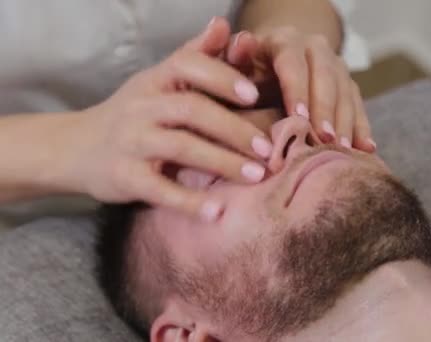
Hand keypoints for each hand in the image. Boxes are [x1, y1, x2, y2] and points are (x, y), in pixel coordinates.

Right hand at [64, 24, 273, 220]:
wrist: (76, 147)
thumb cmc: (134, 113)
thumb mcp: (159, 81)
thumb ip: (195, 56)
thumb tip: (225, 25)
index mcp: (156, 80)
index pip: (188, 66)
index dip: (222, 77)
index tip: (254, 95)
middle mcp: (142, 106)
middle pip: (192, 109)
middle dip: (234, 129)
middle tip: (267, 150)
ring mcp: (131, 142)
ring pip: (181, 147)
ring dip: (222, 162)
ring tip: (256, 176)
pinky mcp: (124, 177)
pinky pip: (158, 189)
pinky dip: (188, 202)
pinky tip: (217, 212)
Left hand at [224, 22, 375, 152]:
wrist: (270, 66)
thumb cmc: (246, 74)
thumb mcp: (235, 66)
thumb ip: (234, 58)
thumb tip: (242, 43)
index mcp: (285, 41)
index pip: (293, 63)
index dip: (297, 90)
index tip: (299, 118)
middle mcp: (315, 49)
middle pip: (326, 76)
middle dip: (326, 109)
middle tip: (324, 139)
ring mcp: (336, 66)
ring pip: (346, 91)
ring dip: (346, 122)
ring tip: (342, 149)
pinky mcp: (348, 85)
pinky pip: (359, 105)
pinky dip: (362, 128)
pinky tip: (366, 149)